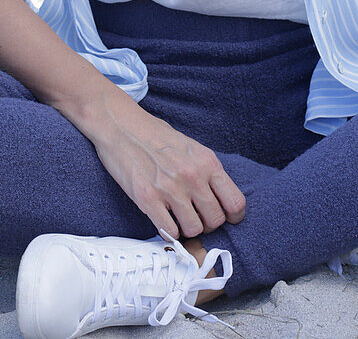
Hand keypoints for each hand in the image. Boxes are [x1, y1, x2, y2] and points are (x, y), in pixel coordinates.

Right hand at [89, 101, 245, 239]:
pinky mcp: (148, 199)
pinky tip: (164, 219)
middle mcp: (192, 176)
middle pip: (215, 220)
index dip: (233, 217)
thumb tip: (221, 198)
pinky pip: (169, 231)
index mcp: (207, 161)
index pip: (236, 202)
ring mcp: (170, 188)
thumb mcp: (191, 147)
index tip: (226, 218)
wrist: (122, 126)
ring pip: (194, 230)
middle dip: (208, 224)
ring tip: (179, 217)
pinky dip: (169, 231)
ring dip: (188, 229)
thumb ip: (207, 171)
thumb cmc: (155, 135)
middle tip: (197, 216)